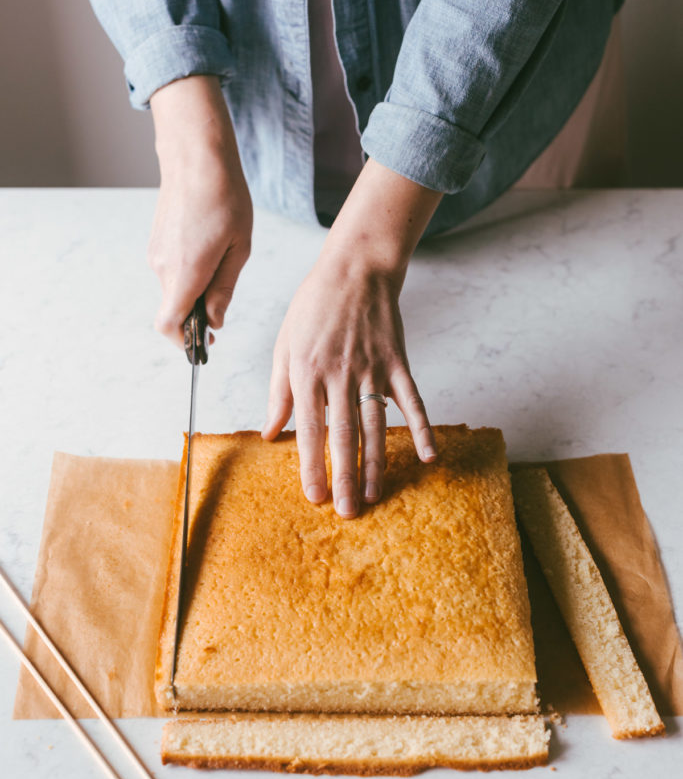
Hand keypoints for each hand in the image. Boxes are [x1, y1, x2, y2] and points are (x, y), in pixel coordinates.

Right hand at [147, 76, 252, 346]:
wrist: (196, 157)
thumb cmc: (224, 199)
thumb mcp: (238, 250)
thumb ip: (224, 290)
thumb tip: (213, 321)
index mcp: (186, 273)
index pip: (169, 325)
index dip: (183, 342)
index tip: (202, 345)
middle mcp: (164, 268)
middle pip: (175, 309)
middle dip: (195, 316)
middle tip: (221, 309)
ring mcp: (156, 255)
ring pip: (175, 289)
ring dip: (194, 290)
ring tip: (221, 263)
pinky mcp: (157, 243)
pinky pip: (172, 271)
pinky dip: (188, 273)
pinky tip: (209, 250)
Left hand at [262, 159, 442, 517]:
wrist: (356, 267)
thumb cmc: (314, 307)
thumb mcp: (284, 344)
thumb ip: (279, 392)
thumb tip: (270, 433)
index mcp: (306, 372)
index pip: (310, 428)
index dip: (312, 465)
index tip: (315, 496)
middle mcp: (339, 374)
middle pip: (344, 435)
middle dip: (345, 477)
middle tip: (348, 512)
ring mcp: (372, 369)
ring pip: (376, 425)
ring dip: (376, 464)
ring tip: (376, 496)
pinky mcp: (397, 362)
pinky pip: (412, 400)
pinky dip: (422, 428)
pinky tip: (429, 456)